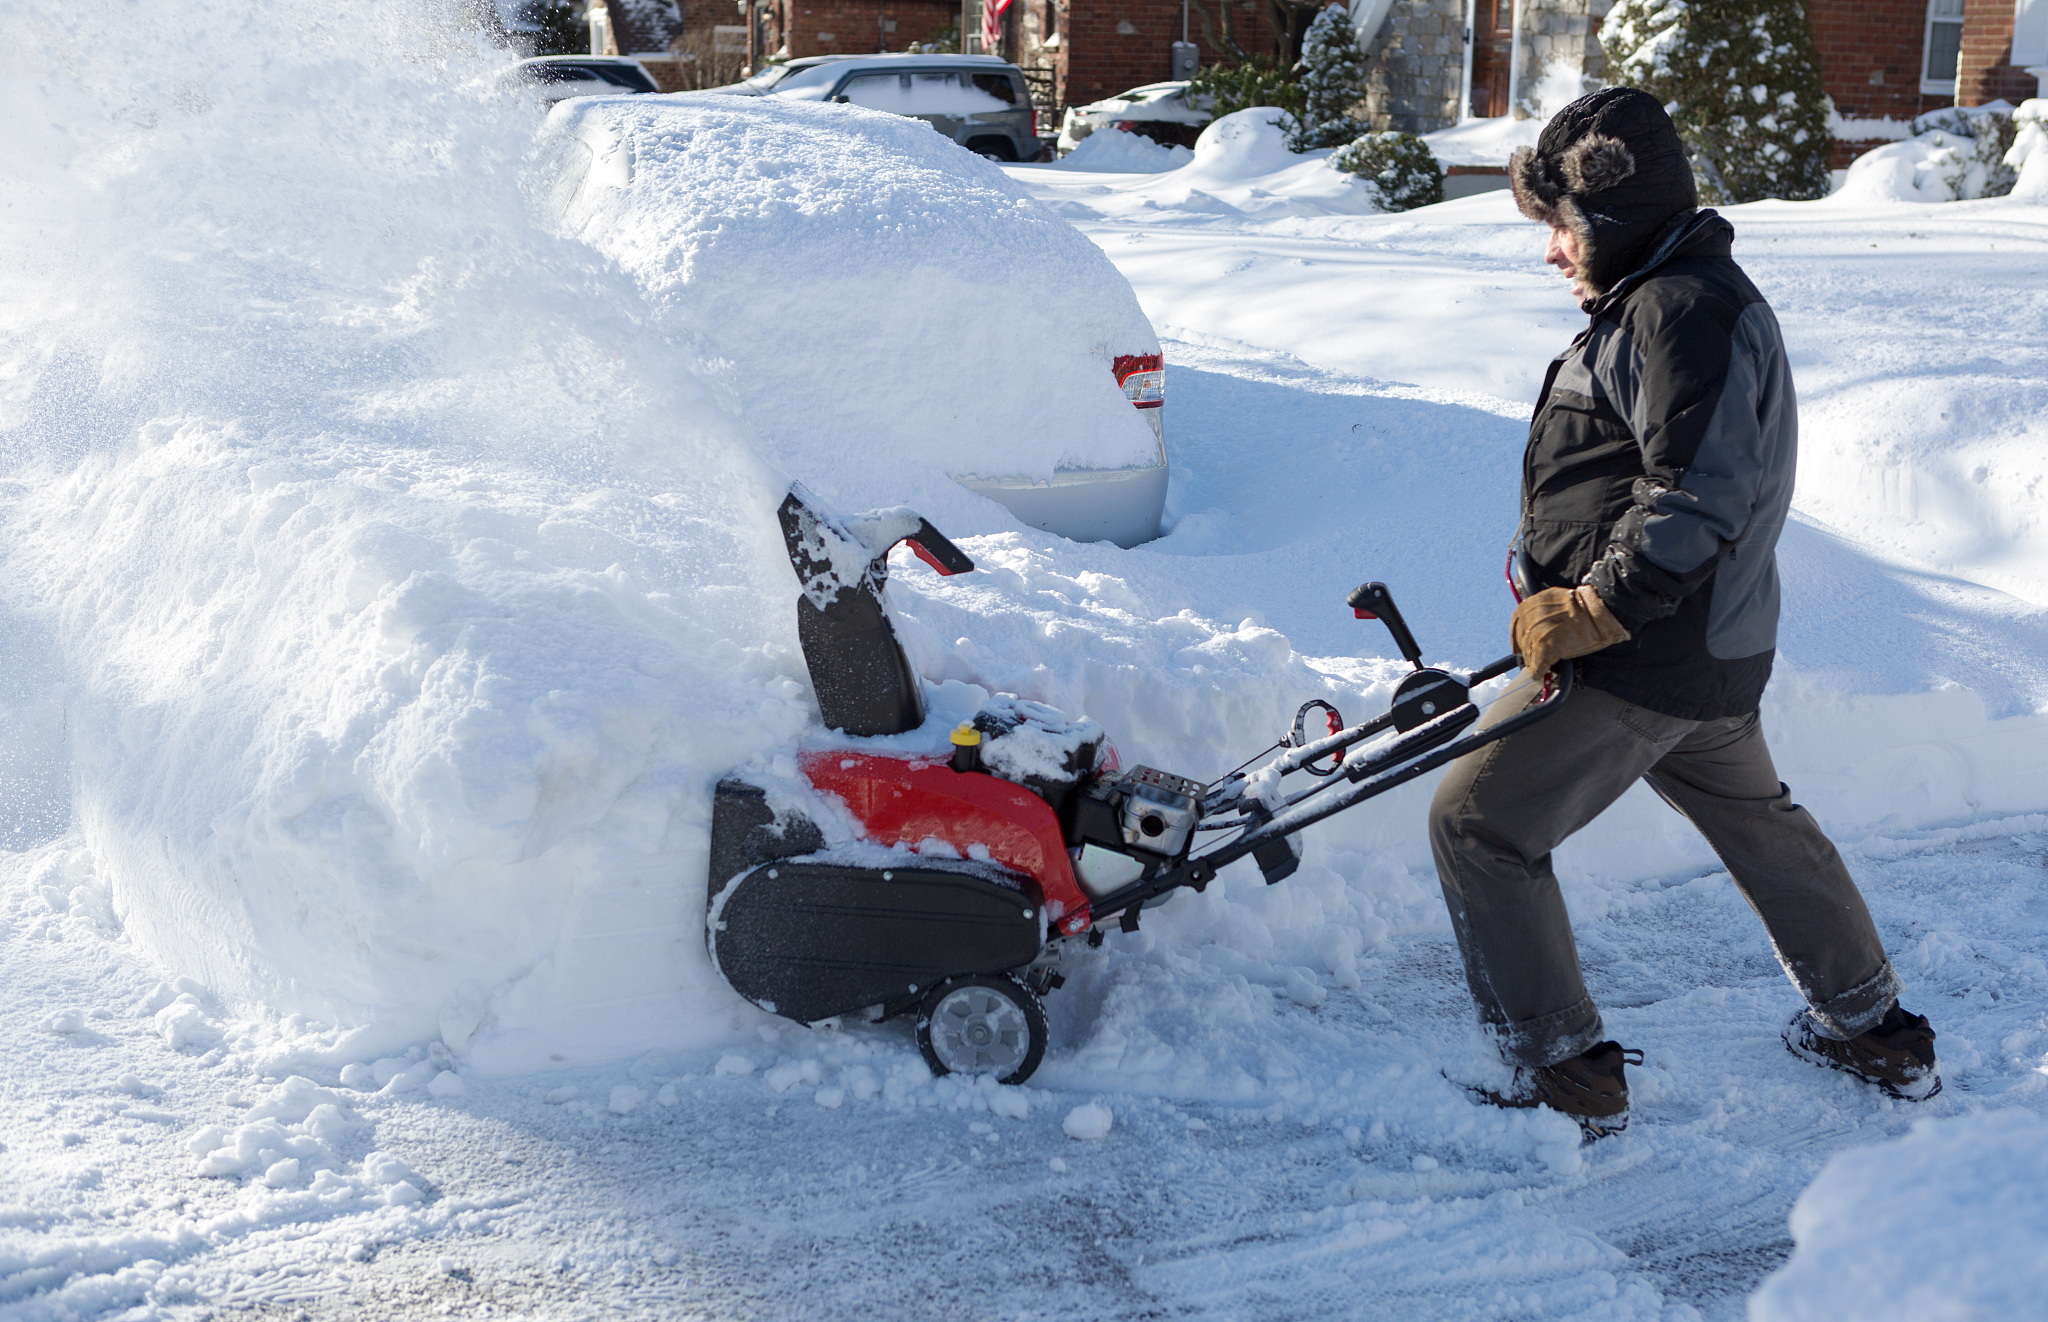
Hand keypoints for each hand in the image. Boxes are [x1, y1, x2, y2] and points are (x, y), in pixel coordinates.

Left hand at [1511, 586, 1628, 676]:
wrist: (1597, 610)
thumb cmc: (1583, 605)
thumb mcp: (1555, 600)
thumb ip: (1542, 611)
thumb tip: (1537, 625)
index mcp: (1530, 605)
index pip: (1517, 624)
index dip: (1518, 638)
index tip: (1519, 647)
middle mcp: (1530, 618)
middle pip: (1522, 640)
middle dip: (1527, 651)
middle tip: (1533, 659)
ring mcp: (1536, 633)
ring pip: (1529, 653)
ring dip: (1533, 662)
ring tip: (1538, 667)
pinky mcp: (1545, 648)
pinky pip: (1537, 665)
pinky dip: (1538, 672)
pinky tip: (1539, 675)